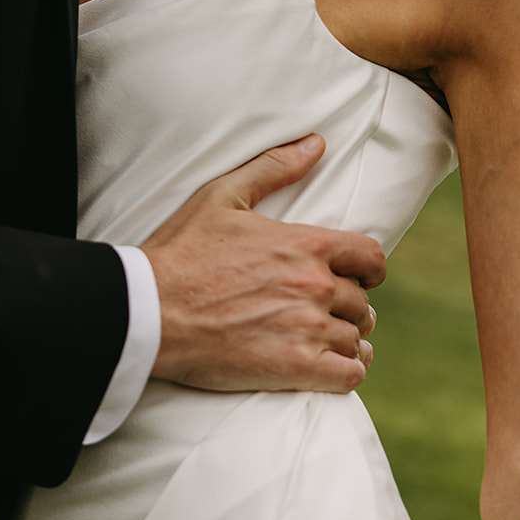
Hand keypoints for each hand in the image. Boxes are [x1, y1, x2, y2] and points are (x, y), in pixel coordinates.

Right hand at [142, 134, 384, 392]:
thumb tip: (317, 144)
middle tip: (329, 313)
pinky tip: (333, 368)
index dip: (368, 269)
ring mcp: (308, 328)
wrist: (148, 310)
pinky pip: (349, 375)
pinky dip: (348, 372)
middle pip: (362, 302)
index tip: (357, 277)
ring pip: (356, 339)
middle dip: (349, 307)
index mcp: (306, 245)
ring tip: (329, 342)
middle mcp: (316, 286)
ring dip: (346, 341)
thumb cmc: (180, 252)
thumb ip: (274, 168)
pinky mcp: (296, 367)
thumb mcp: (222, 196)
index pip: (370, 257)